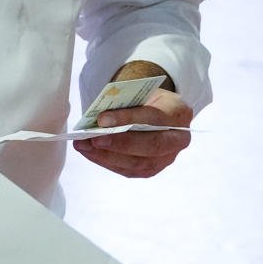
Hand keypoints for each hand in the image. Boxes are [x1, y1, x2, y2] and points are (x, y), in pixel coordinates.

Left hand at [73, 88, 192, 178]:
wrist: (158, 112)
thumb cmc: (146, 100)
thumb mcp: (141, 93)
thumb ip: (126, 103)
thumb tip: (99, 119)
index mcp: (178, 112)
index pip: (153, 117)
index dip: (127, 118)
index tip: (101, 118)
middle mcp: (178, 139)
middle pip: (151, 146)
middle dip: (119, 144)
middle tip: (92, 139)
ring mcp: (167, 158)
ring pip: (138, 163)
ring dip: (107, 156)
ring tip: (84, 145)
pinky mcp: (152, 170)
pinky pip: (129, 170)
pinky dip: (106, 161)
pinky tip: (89, 152)